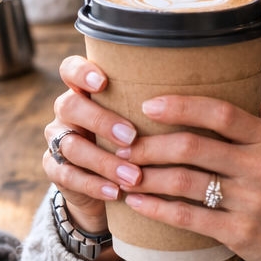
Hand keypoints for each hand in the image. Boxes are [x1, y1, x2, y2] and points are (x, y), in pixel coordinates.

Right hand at [41, 56, 147, 259]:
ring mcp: (58, 140)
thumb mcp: (142, 118)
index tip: (104, 82)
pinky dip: (95, 185)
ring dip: (104, 162)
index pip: (71, 68)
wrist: (106, 183)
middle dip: (101, 121)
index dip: (82, 72)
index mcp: (85, 90)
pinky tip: (117, 192)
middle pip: (70, 106)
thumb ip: (154, 105)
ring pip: (70, 145)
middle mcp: (68, 111)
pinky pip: (68, 176)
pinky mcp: (56, 170)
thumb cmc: (136, 139)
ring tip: (133, 176)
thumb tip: (204, 91)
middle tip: (131, 136)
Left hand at [116, 95, 260, 260]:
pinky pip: (188, 217)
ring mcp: (250, 201)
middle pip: (193, 146)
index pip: (221, 112)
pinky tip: (137, 202)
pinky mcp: (239, 232)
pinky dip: (157, 209)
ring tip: (122, 174)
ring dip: (147, 176)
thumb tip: (244, 90)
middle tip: (123, 146)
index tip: (147, 106)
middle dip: (150, 145)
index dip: (181, 106)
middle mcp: (260, 166)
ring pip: (185, 182)